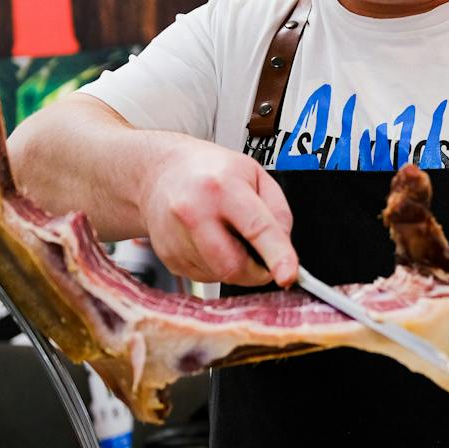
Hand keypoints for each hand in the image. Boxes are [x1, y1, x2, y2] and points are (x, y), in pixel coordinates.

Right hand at [141, 139, 296, 287]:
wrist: (160, 170)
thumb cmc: (210, 170)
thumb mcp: (256, 174)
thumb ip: (278, 212)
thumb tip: (284, 249)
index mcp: (222, 187)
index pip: (257, 228)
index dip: (277, 256)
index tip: (288, 275)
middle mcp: (194, 212)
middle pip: (234, 267)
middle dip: (257, 272)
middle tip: (263, 257)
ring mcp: (176, 237)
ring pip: (220, 275)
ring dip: (234, 265)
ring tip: (226, 233)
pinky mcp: (168, 257)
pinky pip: (204, 277)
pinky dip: (215, 265)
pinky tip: (209, 240)